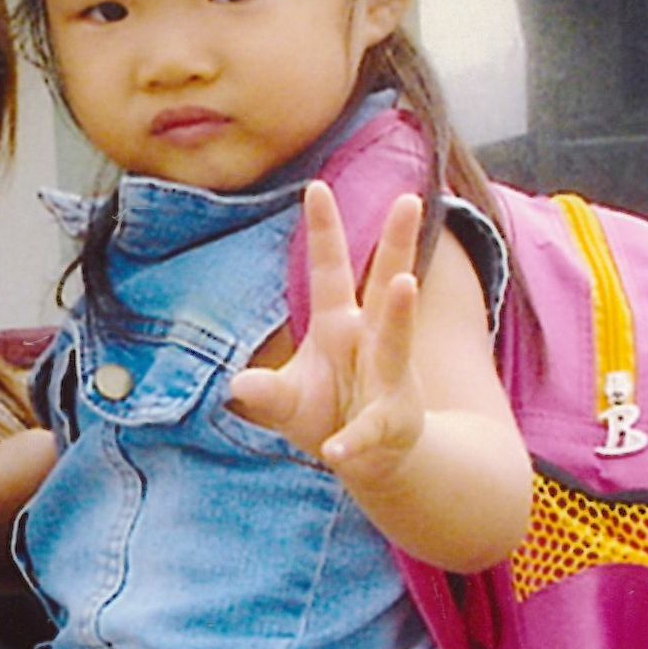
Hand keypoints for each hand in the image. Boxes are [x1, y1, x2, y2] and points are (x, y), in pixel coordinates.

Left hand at [225, 182, 426, 493]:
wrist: (375, 462)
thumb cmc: (328, 415)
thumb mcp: (287, 402)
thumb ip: (265, 393)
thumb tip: (237, 385)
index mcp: (339, 326)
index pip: (331, 271)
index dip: (324, 232)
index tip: (316, 186)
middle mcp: (370, 342)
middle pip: (385, 286)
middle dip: (398, 244)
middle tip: (410, 200)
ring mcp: (388, 381)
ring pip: (396, 343)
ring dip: (399, 315)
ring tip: (404, 286)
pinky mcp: (390, 425)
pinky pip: (367, 432)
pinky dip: (351, 441)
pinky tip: (335, 450)